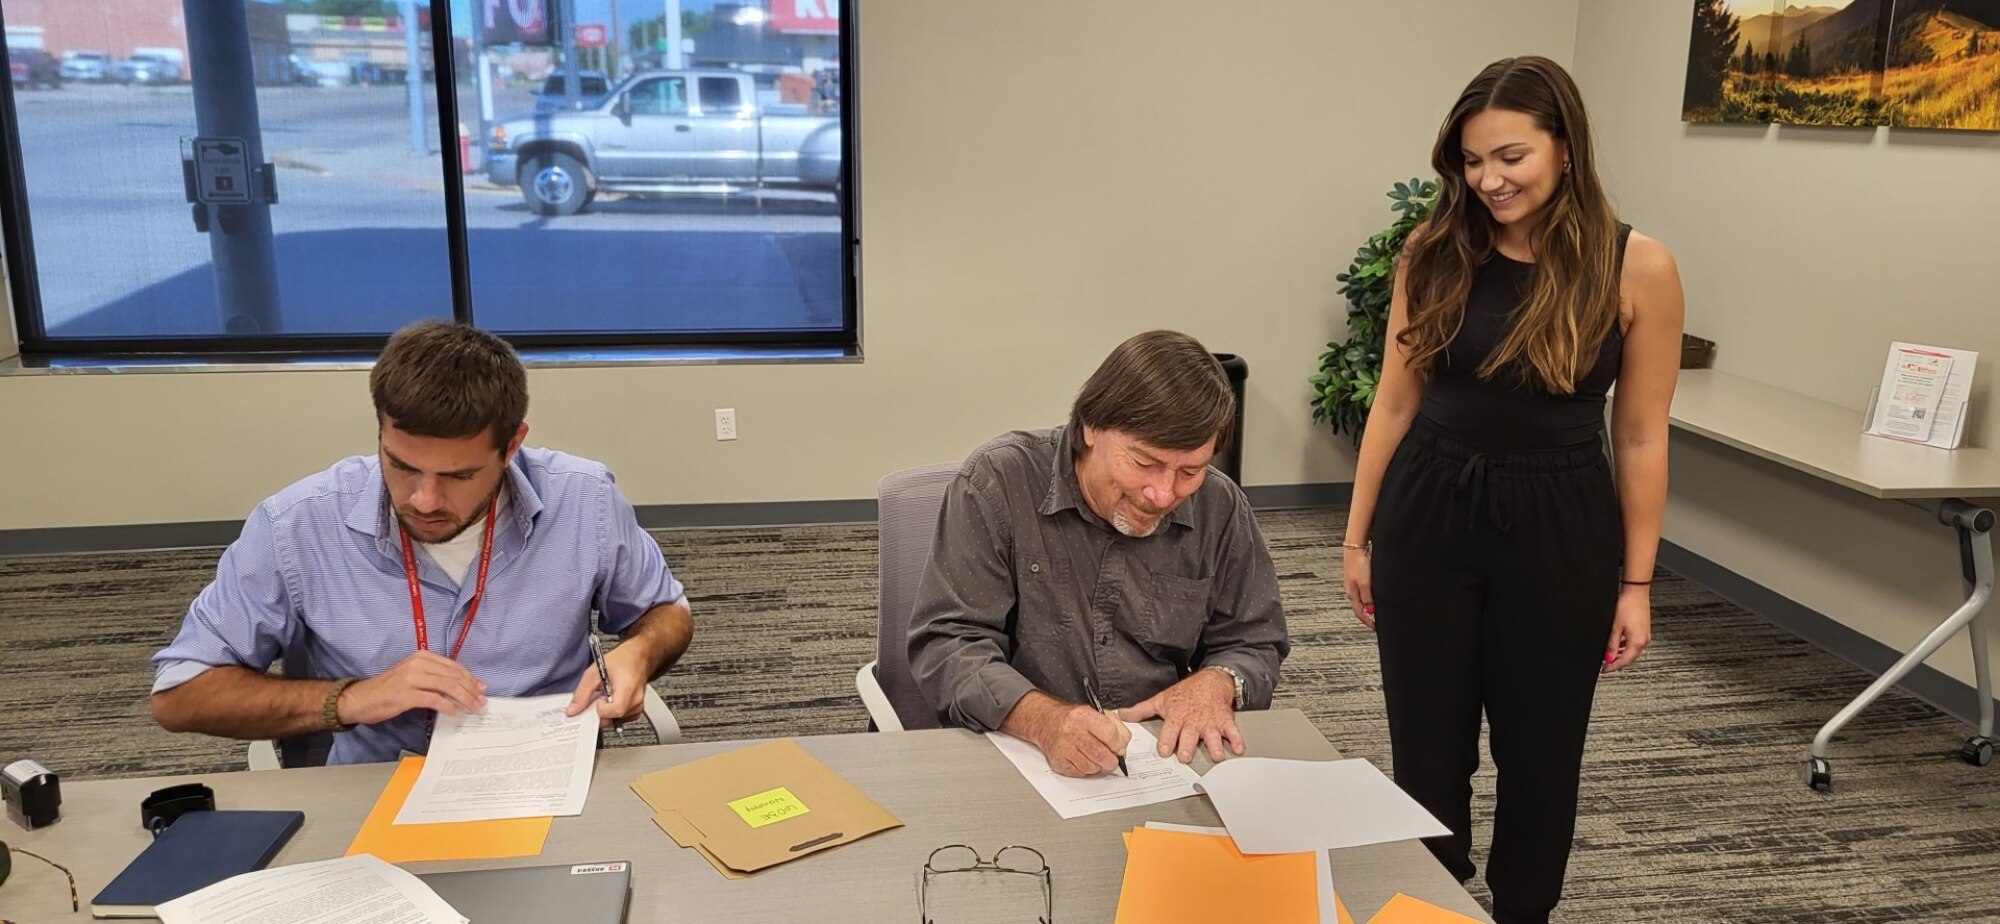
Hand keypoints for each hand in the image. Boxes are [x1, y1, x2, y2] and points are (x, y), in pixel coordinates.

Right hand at [338, 651, 485, 725]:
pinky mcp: (406, 694)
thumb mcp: (412, 675)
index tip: (481, 689)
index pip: (453, 666)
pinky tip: (454, 712)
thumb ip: (433, 677)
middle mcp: (418, 664)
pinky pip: (434, 699)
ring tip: (473, 708)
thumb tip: (459, 686)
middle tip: (481, 702)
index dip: (470, 678)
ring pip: (448, 687)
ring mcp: (412, 678)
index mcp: (421, 656)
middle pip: (454, 676)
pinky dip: (447, 706)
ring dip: (464, 699)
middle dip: (471, 690)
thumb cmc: (387, 689)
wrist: (360, 698)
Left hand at [565, 638, 647, 725]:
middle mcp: (636, 700)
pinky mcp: (638, 709)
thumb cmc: (622, 659)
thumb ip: (583, 692)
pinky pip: (622, 719)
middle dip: (601, 711)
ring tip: (607, 695)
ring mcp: (638, 706)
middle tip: (599, 697)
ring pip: (616, 720)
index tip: (598, 698)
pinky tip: (613, 700)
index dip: (601, 708)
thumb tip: (573, 709)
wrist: (639, 656)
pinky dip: (614, 713)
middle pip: (613, 719)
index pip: (614, 711)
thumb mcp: (596, 670)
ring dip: (607, 712)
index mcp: (627, 688)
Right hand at [1036, 704, 1131, 777]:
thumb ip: (1116, 727)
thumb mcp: (1097, 713)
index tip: (1119, 748)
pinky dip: (1086, 769)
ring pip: (1092, 767)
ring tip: (1095, 757)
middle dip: (1112, 761)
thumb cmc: (1075, 719)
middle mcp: (1072, 731)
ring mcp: (1064, 748)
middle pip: (1102, 755)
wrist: (1048, 723)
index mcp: (1084, 716)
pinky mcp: (1059, 762)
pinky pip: (1081, 773)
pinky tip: (1083, 759)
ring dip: (1098, 766)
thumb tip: (1123, 746)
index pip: (1110, 734)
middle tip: (1112, 759)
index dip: (1119, 745)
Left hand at [1120, 668, 1241, 762]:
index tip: (1165, 750)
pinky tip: (1238, 748)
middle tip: (1186, 756)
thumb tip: (1123, 714)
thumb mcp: (1162, 699)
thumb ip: (1142, 710)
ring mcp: (1210, 721)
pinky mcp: (1225, 721)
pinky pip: (1233, 731)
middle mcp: (1193, 720)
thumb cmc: (1186, 693)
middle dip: (1188, 746)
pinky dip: (1237, 740)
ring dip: (1214, 746)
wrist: (1211, 680)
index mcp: (1177, 715)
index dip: (1167, 740)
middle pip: (1190, 735)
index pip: (1170, 730)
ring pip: (1212, 735)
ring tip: (1216, 755)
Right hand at [1344, 546, 1375, 629]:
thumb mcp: (1365, 584)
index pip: (1359, 613)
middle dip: (1366, 616)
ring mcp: (1352, 584)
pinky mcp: (1355, 577)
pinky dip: (1366, 598)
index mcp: (1352, 594)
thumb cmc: (1359, 564)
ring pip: (1359, 600)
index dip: (1367, 622)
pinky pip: (1360, 592)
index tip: (1374, 628)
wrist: (1355, 548)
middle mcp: (1350, 590)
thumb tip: (1370, 611)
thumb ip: (1368, 598)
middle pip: (1358, 607)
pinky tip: (1371, 596)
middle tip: (1375, 622)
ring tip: (1374, 611)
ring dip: (1366, 607)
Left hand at [1602, 586, 1651, 673]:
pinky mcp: (1643, 630)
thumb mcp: (1615, 627)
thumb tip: (1608, 658)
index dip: (1613, 667)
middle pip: (1630, 658)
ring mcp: (1645, 635)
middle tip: (1606, 665)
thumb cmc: (1627, 606)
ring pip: (1632, 651)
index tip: (1604, 670)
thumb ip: (1611, 645)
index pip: (1624, 661)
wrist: (1636, 592)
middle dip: (1617, 662)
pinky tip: (1617, 645)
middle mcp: (1644, 640)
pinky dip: (1625, 647)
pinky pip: (1634, 644)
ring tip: (1609, 655)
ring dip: (1621, 655)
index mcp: (1637, 642)